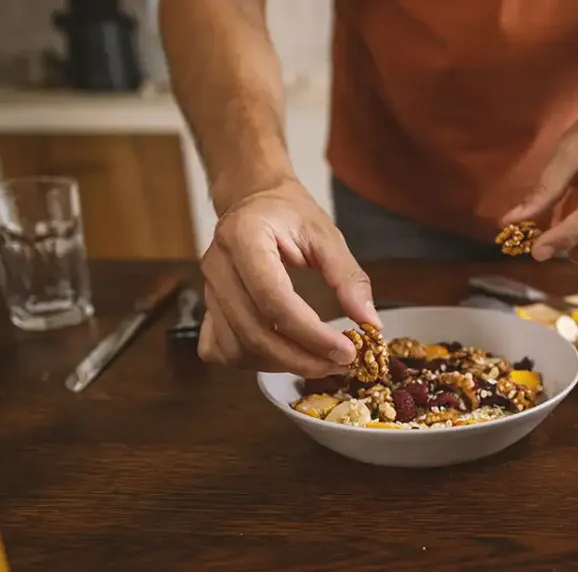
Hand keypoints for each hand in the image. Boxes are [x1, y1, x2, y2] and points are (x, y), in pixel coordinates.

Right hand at [198, 179, 380, 376]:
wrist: (253, 201)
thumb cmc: (289, 215)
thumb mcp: (326, 235)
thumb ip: (349, 277)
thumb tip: (371, 322)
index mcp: (243, 237)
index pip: (274, 299)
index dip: (311, 333)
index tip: (345, 350)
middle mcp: (218, 265)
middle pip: (254, 331)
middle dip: (301, 358)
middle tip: (340, 363)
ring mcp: (208, 290)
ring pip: (238, 347)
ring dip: (281, 364)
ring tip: (319, 361)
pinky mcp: (207, 308)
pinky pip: (221, 349)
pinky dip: (254, 361)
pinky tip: (283, 355)